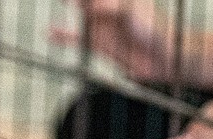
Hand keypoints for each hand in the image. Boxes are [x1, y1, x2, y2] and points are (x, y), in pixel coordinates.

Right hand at [53, 0, 172, 82]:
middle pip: (86, 0)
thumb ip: (107, 7)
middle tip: (66, 0)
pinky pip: (77, 38)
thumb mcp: (128, 13)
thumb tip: (88, 6)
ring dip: (68, 7)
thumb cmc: (152, 31)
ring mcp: (101, 24)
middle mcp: (106, 6)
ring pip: (78, 12)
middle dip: (74, 0)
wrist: (163, 59)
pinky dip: (63, 37)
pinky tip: (50, 35)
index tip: (75, 0)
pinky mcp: (98, 43)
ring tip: (57, 3)